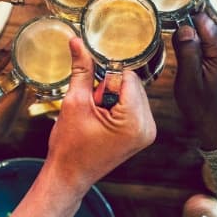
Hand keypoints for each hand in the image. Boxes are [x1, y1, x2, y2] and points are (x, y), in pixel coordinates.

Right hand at [45, 38, 156, 196]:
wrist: (69, 175)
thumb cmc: (69, 146)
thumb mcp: (74, 102)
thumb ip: (82, 69)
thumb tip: (78, 42)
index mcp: (134, 120)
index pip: (127, 76)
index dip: (106, 76)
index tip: (91, 88)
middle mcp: (148, 126)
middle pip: (133, 83)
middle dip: (110, 87)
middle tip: (92, 106)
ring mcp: (147, 132)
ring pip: (133, 93)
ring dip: (113, 96)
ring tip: (96, 116)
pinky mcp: (142, 135)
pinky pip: (133, 105)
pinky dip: (118, 106)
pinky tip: (103, 120)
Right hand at [172, 14, 216, 150]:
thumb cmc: (202, 106)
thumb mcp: (188, 80)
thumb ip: (187, 50)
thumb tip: (184, 25)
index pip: (202, 18)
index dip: (185, 20)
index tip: (172, 26)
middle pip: (207, 20)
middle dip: (190, 26)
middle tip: (177, 42)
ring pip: (208, 28)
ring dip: (194, 36)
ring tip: (184, 50)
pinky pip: (211, 38)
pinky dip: (200, 42)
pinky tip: (192, 54)